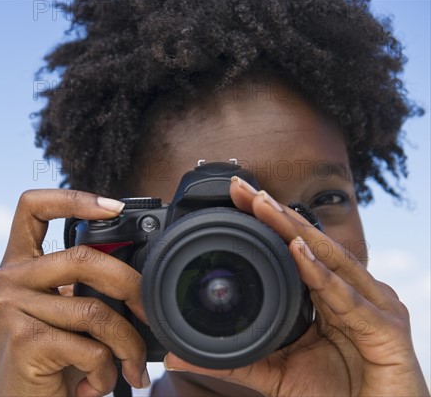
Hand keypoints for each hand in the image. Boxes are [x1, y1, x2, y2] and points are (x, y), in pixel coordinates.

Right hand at [0, 189, 150, 396]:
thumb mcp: (64, 316)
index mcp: (16, 266)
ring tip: (130, 367)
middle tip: (150, 315)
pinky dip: (107, 371)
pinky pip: (90, 347)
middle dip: (131, 286)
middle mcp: (3, 280)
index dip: (74, 198)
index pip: (32, 207)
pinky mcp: (22, 340)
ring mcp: (8, 308)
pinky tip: (96, 386)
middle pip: (83, 257)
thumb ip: (83, 287)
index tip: (115, 207)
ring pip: (95, 310)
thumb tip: (139, 277)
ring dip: (127, 345)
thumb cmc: (51, 364)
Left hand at [163, 177, 428, 395]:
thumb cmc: (334, 396)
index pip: (296, 250)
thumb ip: (232, 361)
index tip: (233, 199)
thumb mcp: (275, 373)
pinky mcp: (388, 329)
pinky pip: (348, 298)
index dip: (268, 223)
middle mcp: (351, 292)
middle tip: (243, 189)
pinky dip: (322, 274)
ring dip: (295, 231)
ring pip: (329, 260)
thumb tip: (178, 356)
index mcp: (328, 296)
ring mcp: (373, 305)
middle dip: (275, 214)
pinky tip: (300, 253)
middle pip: (311, 245)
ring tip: (264, 207)